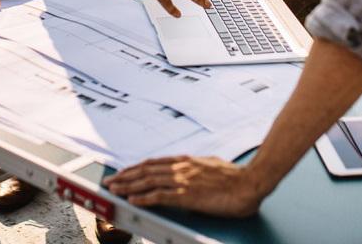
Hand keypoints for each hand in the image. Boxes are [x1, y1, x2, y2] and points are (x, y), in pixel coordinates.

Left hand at [104, 156, 263, 216]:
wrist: (249, 183)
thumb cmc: (235, 178)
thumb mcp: (212, 167)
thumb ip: (198, 170)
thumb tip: (192, 173)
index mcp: (187, 162)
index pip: (155, 163)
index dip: (137, 168)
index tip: (124, 172)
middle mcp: (182, 168)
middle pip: (146, 171)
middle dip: (126, 176)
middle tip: (111, 180)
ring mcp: (183, 181)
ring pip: (148, 182)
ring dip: (128, 186)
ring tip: (115, 189)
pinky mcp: (187, 196)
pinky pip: (160, 196)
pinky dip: (144, 198)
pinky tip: (133, 199)